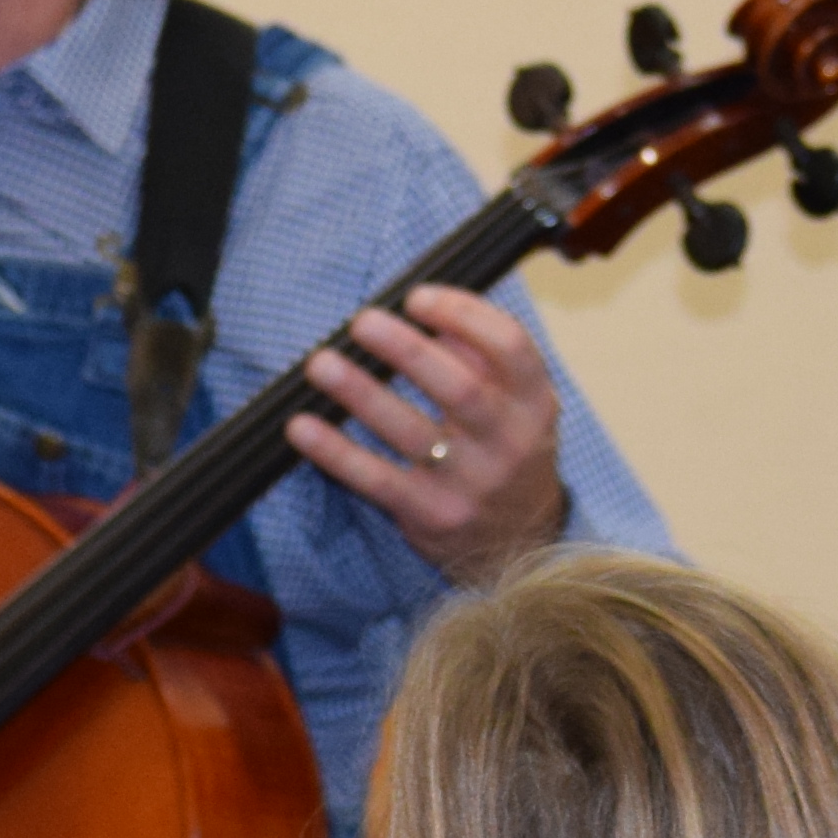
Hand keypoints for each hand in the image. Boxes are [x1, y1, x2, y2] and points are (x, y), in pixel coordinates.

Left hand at [284, 287, 571, 584]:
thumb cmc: (504, 451)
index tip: (416, 297)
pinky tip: (302, 426)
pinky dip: (335, 452)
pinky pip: (377, 480)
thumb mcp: (516, 405)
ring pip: (413, 433)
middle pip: (461, 388)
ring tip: (321, 364)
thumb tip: (430, 312)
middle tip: (362, 322)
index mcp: (535, 402)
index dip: (464, 314)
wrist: (519, 541)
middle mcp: (511, 442)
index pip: (510, 347)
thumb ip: (482, 357)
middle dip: (408, 351)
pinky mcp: (433, 515)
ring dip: (362, 395)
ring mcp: (473, 483)